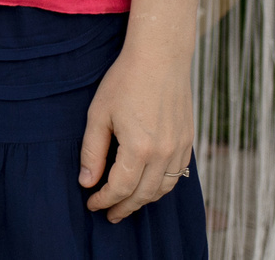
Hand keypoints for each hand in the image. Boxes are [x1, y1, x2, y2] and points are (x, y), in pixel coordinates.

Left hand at [79, 42, 195, 221]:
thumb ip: (92, 151)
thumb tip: (86, 182)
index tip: (91, 204)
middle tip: (108, 214)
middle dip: (124, 207)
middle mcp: (164, 154)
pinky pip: (177, 176)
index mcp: (139, 148)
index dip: (105, 200)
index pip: (121, 188)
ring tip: (126, 205)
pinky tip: (147, 186)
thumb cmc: (124, 82)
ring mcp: (180, 149)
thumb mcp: (98, 114)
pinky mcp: (188, 142)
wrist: (160, 59)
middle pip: (144, 195)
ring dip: (143, 201)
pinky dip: (161, 187)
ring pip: (163, 189)